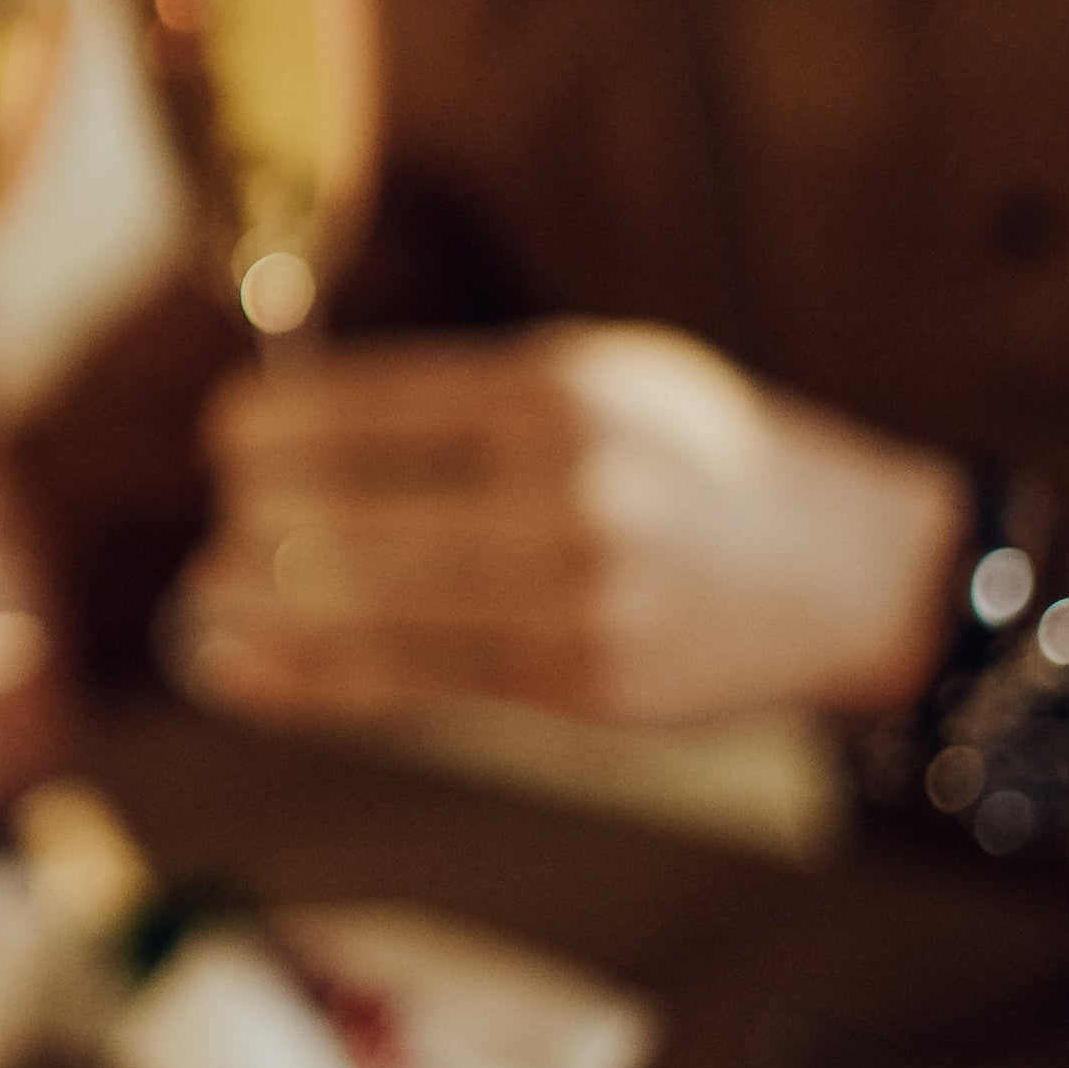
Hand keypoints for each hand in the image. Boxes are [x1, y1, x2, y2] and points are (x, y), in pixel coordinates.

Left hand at [172, 322, 961, 732]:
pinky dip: (303, 679)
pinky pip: (406, 683)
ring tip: (205, 604)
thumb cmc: (713, 464)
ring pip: (357, 604)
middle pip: (340, 507)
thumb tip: (299, 425)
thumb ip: (470, 399)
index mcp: (563, 387)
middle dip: (256, 521)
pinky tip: (235, 668)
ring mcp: (574, 595)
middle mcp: (565, 484)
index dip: (267, 427)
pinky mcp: (578, 687)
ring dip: (255, 607)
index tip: (227, 438)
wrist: (863, 576)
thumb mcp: (611, 380)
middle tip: (229, 527)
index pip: (362, 403)